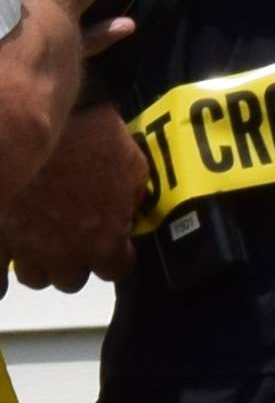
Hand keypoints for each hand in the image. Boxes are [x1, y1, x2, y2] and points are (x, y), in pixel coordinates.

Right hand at [4, 108, 142, 292]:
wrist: (41, 123)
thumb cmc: (90, 140)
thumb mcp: (133, 166)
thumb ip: (133, 199)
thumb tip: (131, 212)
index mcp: (104, 241)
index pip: (117, 269)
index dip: (116, 256)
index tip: (114, 245)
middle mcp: (64, 255)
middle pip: (72, 279)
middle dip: (76, 259)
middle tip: (75, 236)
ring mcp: (26, 249)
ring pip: (36, 277)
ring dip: (42, 261)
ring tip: (42, 238)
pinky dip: (2, 272)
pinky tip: (7, 260)